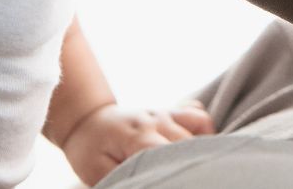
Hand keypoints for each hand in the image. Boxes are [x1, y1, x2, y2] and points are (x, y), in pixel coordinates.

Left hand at [62, 102, 215, 185]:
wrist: (87, 121)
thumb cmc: (90, 151)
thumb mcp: (98, 172)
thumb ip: (125, 180)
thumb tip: (147, 184)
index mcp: (139, 136)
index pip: (169, 154)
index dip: (179, 171)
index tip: (185, 183)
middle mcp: (157, 120)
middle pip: (189, 143)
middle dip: (193, 162)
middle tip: (192, 180)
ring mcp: (166, 113)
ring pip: (201, 126)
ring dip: (202, 146)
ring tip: (193, 166)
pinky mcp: (172, 111)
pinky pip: (199, 116)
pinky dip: (204, 131)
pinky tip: (196, 146)